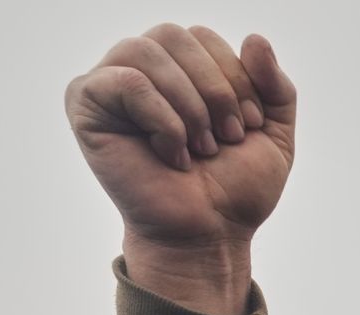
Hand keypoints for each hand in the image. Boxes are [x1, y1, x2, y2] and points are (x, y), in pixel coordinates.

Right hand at [66, 25, 296, 314]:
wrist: (211, 234)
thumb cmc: (235, 188)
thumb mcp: (273, 132)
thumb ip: (274, 84)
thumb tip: (255, 38)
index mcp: (179, 68)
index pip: (203, 36)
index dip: (235, 78)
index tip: (247, 129)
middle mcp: (141, 68)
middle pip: (175, 35)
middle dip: (214, 90)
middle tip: (226, 139)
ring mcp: (109, 83)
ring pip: (147, 51)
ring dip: (189, 106)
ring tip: (201, 149)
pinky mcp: (85, 103)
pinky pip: (124, 81)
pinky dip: (162, 119)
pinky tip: (172, 154)